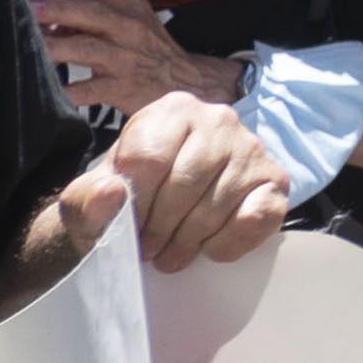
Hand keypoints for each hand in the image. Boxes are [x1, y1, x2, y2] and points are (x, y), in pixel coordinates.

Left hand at [27, 0, 244, 121]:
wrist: (183, 81)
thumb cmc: (146, 46)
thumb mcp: (130, 19)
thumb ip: (92, 11)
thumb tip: (45, 7)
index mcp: (128, 5)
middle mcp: (128, 28)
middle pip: (92, 13)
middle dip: (60, 9)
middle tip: (32, 6)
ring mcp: (125, 58)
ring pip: (88, 50)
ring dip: (58, 46)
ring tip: (31, 45)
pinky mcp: (121, 87)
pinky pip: (92, 90)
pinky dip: (71, 91)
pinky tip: (52, 92)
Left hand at [92, 94, 289, 269]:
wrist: (164, 206)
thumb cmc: (128, 197)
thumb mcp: (92, 197)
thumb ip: (87, 198)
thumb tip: (112, 193)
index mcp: (172, 111)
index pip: (147, 160)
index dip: (132, 205)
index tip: (126, 227)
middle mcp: (218, 118)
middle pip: (183, 186)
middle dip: (159, 230)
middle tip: (148, 249)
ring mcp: (252, 148)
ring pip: (216, 207)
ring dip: (188, 243)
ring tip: (172, 251)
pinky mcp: (275, 180)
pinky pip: (254, 220)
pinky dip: (227, 244)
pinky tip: (208, 245)